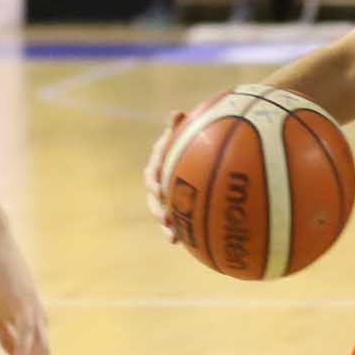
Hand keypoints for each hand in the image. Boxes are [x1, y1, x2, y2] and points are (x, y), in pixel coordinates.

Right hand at [142, 98, 217, 235]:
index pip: (152, 171)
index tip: (159, 189)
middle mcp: (161, 179)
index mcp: (161, 162)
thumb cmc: (195, 136)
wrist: (202, 149)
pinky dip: (177, 231)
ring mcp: (168, 193)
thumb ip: (180, 127)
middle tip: (166, 217)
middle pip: (153, 197)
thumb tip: (175, 113)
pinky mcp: (178, 204)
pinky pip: (175, 219)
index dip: (154, 181)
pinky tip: (181, 242)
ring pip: (161, 211)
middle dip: (157, 209)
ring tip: (171, 235)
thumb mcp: (188, 130)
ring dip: (164, 223)